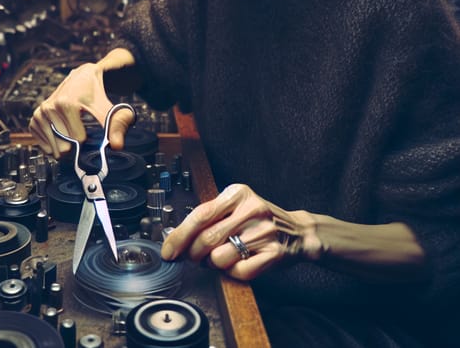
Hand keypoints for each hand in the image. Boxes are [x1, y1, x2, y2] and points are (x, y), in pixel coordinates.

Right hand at [29, 63, 133, 156]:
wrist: (81, 79)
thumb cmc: (97, 95)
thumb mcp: (110, 107)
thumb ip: (118, 125)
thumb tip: (117, 146)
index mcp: (66, 104)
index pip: (78, 139)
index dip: (88, 138)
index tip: (90, 127)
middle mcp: (49, 107)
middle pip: (64, 147)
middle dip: (75, 145)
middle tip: (81, 130)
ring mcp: (39, 114)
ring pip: (54, 150)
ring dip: (66, 146)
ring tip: (72, 130)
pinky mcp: (34, 120)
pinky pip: (44, 147)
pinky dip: (55, 145)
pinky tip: (62, 133)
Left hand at [161, 183, 321, 280]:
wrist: (298, 230)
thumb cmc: (258, 219)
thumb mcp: (235, 206)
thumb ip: (210, 216)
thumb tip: (176, 236)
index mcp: (237, 193)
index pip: (200, 214)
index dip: (180, 235)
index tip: (168, 250)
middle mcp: (251, 209)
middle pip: (207, 238)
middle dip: (193, 253)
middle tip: (192, 257)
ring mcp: (264, 231)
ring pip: (220, 258)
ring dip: (213, 264)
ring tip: (220, 257)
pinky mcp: (274, 253)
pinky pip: (240, 271)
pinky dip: (232, 272)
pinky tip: (237, 263)